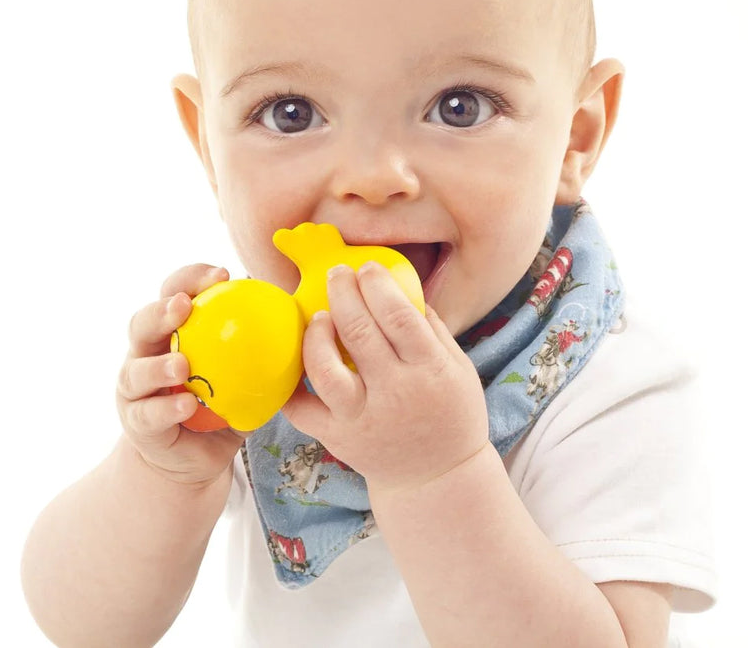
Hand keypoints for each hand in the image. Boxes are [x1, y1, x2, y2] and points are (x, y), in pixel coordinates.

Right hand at [117, 264, 244, 485]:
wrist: (192, 455)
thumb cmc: (221, 402)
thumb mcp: (244, 372)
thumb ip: (263, 348)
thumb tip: (309, 324)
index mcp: (172, 331)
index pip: (175, 292)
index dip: (193, 277)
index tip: (223, 274)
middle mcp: (146, 353)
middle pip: (142, 324)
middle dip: (161, 311)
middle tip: (184, 306)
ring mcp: (135, 389)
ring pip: (136, 371)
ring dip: (158, 366)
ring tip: (181, 366)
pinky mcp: (136, 423)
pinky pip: (148, 414)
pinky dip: (167, 408)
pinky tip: (186, 405)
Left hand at [282, 262, 489, 493]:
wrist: (438, 478)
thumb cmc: (451, 415)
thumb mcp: (458, 368)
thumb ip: (432, 329)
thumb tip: (401, 288)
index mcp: (430, 370)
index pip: (398, 315)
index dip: (377, 285)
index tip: (367, 268)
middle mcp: (396, 392)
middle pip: (358, 330)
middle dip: (342, 292)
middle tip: (337, 274)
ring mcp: (363, 417)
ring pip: (324, 368)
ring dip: (316, 333)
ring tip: (319, 316)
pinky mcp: (338, 438)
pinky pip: (302, 409)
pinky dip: (289, 384)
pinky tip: (293, 359)